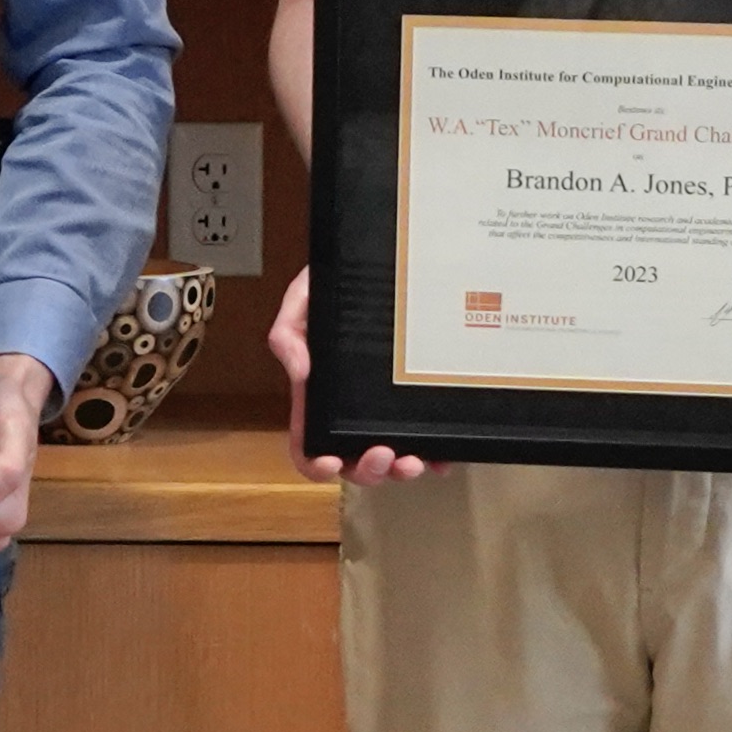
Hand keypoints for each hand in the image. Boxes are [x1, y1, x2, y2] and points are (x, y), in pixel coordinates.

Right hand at [271, 266, 429, 485]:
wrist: (377, 260)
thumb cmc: (337, 282)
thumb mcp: (304, 300)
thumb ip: (289, 334)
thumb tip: (300, 371)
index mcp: (319, 395)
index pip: (308, 442)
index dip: (315, 463)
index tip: (330, 462)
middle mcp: (351, 409)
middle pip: (353, 461)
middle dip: (368, 469)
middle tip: (383, 454)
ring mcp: (384, 408)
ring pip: (390, 459)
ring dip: (400, 470)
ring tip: (413, 461)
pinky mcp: (415, 400)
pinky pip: (425, 438)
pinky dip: (434, 456)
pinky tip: (441, 456)